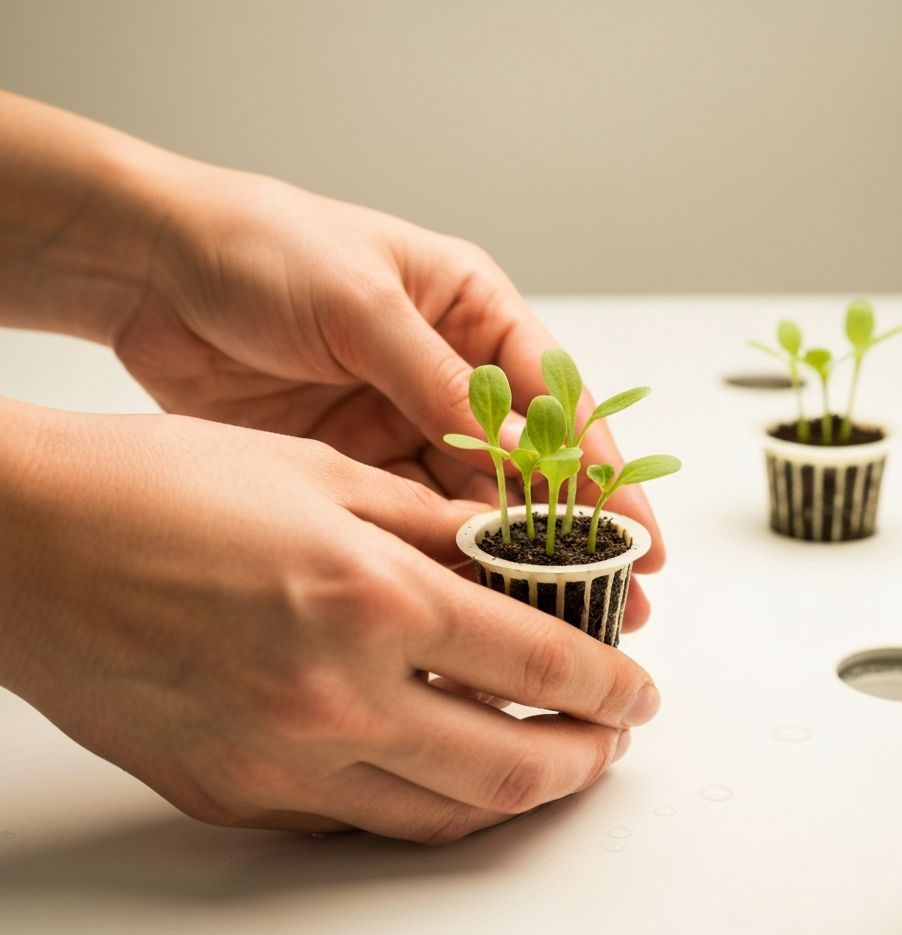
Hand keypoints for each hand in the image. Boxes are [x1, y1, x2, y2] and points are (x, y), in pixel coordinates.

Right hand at [1, 405, 658, 840]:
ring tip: (548, 761)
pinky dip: (426, 801)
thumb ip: (432, 528)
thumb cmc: (160, 487)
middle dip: (583, 756)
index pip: (539, 661)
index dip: (610, 683)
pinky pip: (363, 821)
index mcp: (371, 598)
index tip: (640, 690)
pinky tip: (445, 767)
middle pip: (510, 764)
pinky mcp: (238, 796)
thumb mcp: (321, 476)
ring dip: (516, 792)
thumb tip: (511, 558)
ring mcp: (284, 763)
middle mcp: (336, 697)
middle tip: (610, 738)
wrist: (26, 543)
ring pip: (443, 813)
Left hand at [111, 165, 665, 582]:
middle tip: (616, 595)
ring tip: (557, 611)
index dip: (602, 468)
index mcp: (472, 312)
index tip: (639, 532)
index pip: (557, 398)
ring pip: (474, 500)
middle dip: (570, 528)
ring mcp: (404, 420)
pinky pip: (413, 516)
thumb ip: (438, 382)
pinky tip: (474, 595)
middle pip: (527, 462)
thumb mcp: (360, 304)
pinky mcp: (357, 460)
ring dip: (514, 554)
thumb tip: (516, 456)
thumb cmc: (264, 249)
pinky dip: (443, 556)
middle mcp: (450, 371)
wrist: (154, 269)